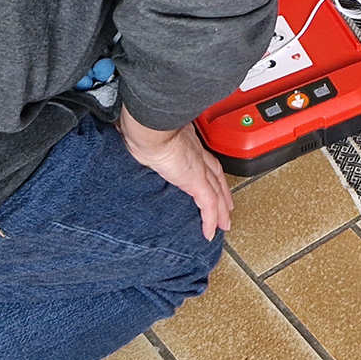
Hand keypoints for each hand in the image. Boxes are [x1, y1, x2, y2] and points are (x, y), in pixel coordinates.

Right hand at [119, 106, 233, 239]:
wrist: (150, 128)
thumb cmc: (144, 127)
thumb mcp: (147, 135)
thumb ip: (148, 140)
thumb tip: (133, 141)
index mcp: (186, 140)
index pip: (204, 159)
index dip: (210, 170)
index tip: (212, 178)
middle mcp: (196, 153)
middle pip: (216, 176)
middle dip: (223, 191)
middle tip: (227, 205)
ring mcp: (198, 167)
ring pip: (217, 192)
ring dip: (222, 209)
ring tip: (224, 223)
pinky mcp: (196, 181)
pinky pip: (208, 205)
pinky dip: (211, 219)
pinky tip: (210, 232)